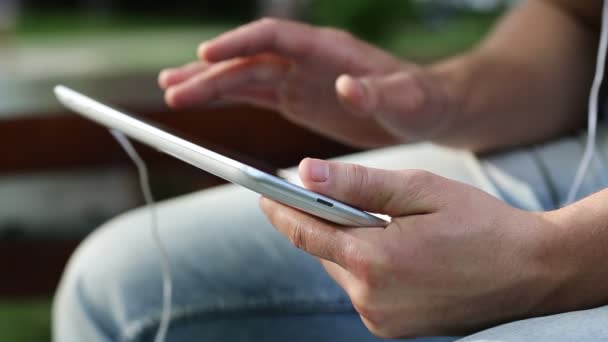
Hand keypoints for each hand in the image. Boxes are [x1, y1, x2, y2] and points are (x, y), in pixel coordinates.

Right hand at [158, 18, 452, 147]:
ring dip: (208, 85)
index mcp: (328, 50)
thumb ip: (377, 93)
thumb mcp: (406, 100)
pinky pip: (255, 95)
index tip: (206, 55)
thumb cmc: (419, 102)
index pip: (274, 38)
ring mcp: (299, 79)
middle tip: (172, 90)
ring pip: (244, 77)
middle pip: (249, 60)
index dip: (239, 44)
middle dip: (210, 74)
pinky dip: (227, 98)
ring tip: (172, 92)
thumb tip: (345, 87)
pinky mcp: (298, 99)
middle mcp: (307, 60)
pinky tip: (202, 100)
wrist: (424, 111)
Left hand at [260, 158, 562, 337]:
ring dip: (348, 244)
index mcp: (374, 260)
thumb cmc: (480, 223)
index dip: (280, 209)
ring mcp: (380, 319)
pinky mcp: (390, 328)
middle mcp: (370, 298)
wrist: (530, 273)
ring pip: (341, 269)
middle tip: (330, 195)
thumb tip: (304, 173)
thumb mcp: (419, 190)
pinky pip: (360, 288)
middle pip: (324, 250)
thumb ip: (357, 184)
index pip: (306, 231)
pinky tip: (393, 250)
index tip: (261, 191)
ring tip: (382, 224)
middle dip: (323, 221)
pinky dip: (365, 265)